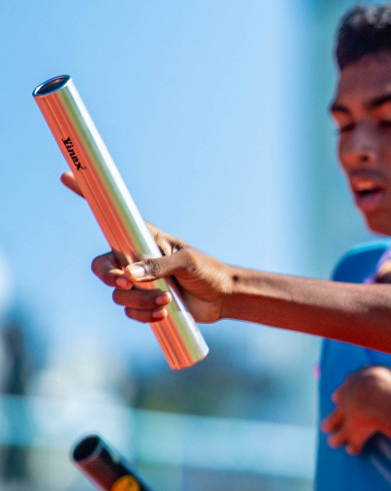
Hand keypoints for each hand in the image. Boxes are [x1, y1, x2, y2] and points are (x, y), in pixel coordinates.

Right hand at [64, 171, 231, 323]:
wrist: (222, 297)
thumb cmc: (207, 270)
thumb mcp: (187, 262)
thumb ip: (159, 266)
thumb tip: (129, 275)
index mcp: (144, 238)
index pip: (113, 217)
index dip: (89, 197)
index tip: (67, 175)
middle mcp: (136, 259)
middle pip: (102, 266)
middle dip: (109, 277)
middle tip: (126, 283)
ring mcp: (138, 283)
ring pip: (118, 294)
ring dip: (141, 300)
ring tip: (167, 300)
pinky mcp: (143, 302)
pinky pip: (129, 312)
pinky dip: (144, 314)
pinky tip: (163, 314)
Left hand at [322, 365, 390, 454]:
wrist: (377, 396)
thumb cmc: (383, 382)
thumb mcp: (383, 372)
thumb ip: (381, 374)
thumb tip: (385, 373)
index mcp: (351, 385)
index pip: (342, 391)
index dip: (339, 396)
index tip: (335, 398)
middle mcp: (345, 401)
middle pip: (336, 412)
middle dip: (331, 420)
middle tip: (326, 426)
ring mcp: (347, 419)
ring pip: (337, 429)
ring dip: (336, 437)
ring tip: (333, 442)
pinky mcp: (353, 433)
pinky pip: (353, 442)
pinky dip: (354, 446)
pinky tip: (353, 450)